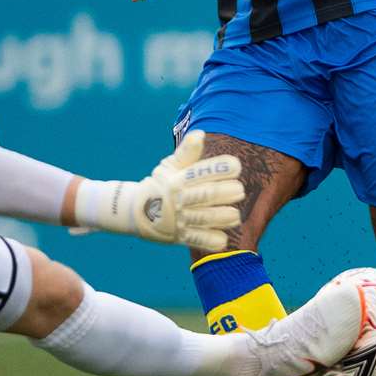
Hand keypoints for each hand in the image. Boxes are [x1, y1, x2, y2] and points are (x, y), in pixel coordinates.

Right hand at [71, 131, 243, 252]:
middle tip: (240, 190)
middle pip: (205, 195)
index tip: (236, 165)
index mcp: (178, 179)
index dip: (218, 168)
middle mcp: (178, 199)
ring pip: (203, 218)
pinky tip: (222, 239)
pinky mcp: (179, 236)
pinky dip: (208, 241)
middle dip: (224, 192)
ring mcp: (178, 218)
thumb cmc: (161, 184)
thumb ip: (187, 152)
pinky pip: (195, 239)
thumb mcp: (170, 166)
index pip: (200, 172)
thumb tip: (199, 134)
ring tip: (235, 215)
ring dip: (221, 217)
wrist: (135, 211)